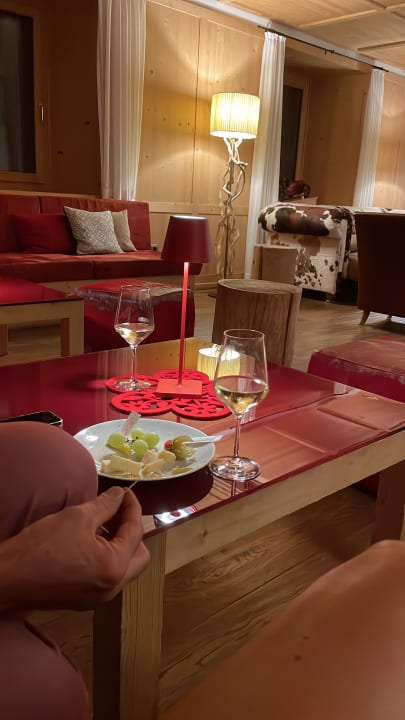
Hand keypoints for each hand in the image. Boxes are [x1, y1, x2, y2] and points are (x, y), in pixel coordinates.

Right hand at [0, 487, 149, 610]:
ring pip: (124, 568)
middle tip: (117, 511)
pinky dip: (107, 558)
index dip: (133, 508)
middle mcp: (113, 588)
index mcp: (115, 567)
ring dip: (120, 545)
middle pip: (139, 556)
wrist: (8, 578)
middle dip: (132, 531)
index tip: (125, 492)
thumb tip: (120, 495)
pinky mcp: (84, 600)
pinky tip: (91, 542)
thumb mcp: (77, 517)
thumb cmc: (42, 546)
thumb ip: (106, 505)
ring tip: (103, 523)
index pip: (136, 532)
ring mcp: (99, 598)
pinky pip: (108, 577)